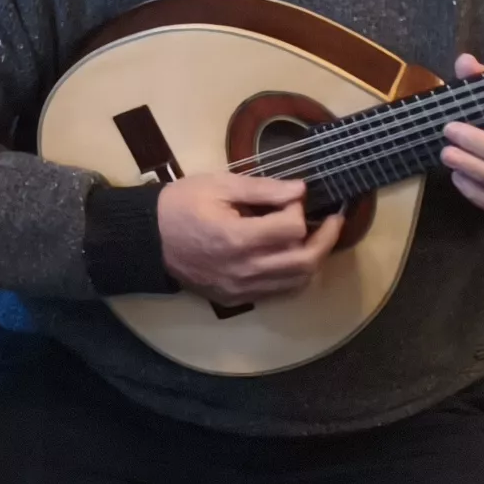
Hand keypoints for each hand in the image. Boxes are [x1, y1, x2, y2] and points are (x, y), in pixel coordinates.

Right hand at [158, 169, 340, 303]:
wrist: (148, 239)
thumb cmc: (181, 204)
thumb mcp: (219, 184)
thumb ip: (262, 189)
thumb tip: (300, 189)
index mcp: (236, 238)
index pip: (292, 229)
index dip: (298, 210)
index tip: (293, 196)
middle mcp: (243, 270)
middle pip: (304, 262)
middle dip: (327, 238)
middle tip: (335, 219)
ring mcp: (241, 288)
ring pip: (297, 282)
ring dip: (315, 259)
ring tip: (319, 237)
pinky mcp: (237, 298)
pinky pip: (279, 293)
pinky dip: (296, 276)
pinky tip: (296, 257)